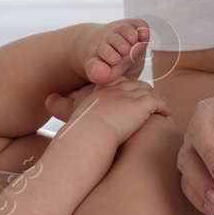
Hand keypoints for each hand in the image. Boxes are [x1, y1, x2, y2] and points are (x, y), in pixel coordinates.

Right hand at [45, 78, 170, 145]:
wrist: (90, 132)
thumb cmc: (79, 127)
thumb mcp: (69, 110)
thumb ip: (59, 104)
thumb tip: (46, 99)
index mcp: (101, 89)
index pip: (117, 81)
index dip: (126, 85)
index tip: (131, 89)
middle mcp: (116, 89)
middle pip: (134, 84)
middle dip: (143, 89)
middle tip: (151, 96)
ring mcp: (130, 96)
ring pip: (147, 92)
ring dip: (155, 98)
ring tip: (161, 105)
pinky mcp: (141, 105)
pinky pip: (157, 102)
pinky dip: (163, 106)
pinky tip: (166, 112)